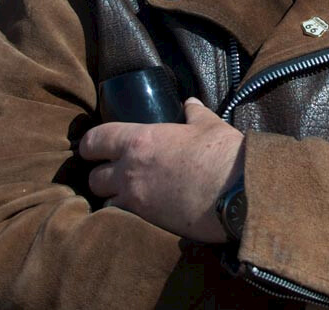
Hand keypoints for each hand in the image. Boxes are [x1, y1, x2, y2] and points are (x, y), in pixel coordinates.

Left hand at [79, 98, 242, 242]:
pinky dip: (128, 218)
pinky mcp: (150, 224)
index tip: (93, 147)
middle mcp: (129, 172)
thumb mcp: (209, 126)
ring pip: (106, 203)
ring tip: (128, 196)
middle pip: (93, 178)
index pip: (95, 140)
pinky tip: (143, 213)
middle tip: (113, 173)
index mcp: (139, 141)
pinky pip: (125, 221)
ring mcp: (137, 201)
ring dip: (113, 199)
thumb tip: (191, 103)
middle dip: (100, 175)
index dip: (90, 144)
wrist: (238, 193)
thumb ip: (195, 113)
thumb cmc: (222, 154)